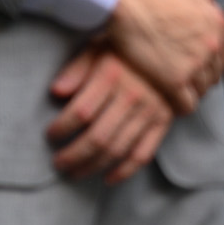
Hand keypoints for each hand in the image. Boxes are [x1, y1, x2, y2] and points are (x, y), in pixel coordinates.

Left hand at [46, 46, 175, 186]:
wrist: (173, 46)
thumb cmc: (127, 48)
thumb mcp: (99, 46)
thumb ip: (77, 68)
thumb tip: (56, 91)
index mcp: (111, 75)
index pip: (80, 112)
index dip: (62, 128)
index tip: (50, 135)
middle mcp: (131, 96)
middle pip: (97, 137)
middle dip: (73, 155)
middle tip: (58, 162)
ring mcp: (149, 112)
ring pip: (117, 150)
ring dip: (93, 166)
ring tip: (75, 172)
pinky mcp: (162, 123)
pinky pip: (142, 154)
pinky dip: (124, 171)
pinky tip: (108, 178)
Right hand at [106, 0, 223, 115]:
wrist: (125, 2)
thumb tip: (210, 2)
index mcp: (217, 22)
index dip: (215, 62)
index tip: (204, 66)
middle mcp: (212, 45)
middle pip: (216, 74)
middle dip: (202, 77)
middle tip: (186, 78)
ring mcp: (196, 64)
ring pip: (203, 90)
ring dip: (190, 91)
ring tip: (176, 90)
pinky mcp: (176, 80)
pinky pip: (188, 104)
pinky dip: (180, 105)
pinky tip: (171, 101)